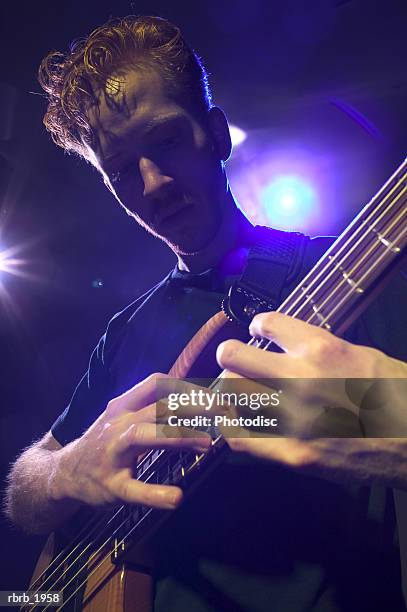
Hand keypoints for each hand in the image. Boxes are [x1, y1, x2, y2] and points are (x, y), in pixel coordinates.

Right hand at [49, 373, 210, 509]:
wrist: (64, 472)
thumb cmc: (105, 442)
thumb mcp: (124, 417)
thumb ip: (152, 407)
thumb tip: (195, 397)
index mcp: (123, 406)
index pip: (155, 384)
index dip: (185, 386)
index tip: (213, 394)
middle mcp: (118, 423)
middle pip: (155, 407)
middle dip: (190, 406)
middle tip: (223, 411)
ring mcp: (112, 453)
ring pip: (144, 437)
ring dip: (176, 437)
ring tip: (206, 443)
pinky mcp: (110, 485)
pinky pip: (133, 489)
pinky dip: (154, 494)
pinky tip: (176, 497)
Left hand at [216, 312, 406, 480]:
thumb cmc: (398, 396)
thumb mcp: (362, 355)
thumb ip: (318, 349)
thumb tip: (284, 347)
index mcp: (321, 349)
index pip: (265, 323)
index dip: (258, 327)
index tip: (259, 334)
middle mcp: (301, 379)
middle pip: (232, 356)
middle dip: (232, 356)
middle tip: (240, 363)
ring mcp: (294, 420)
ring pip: (230, 395)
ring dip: (234, 392)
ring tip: (244, 394)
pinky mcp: (293, 455)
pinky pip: (239, 438)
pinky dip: (234, 427)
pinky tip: (240, 423)